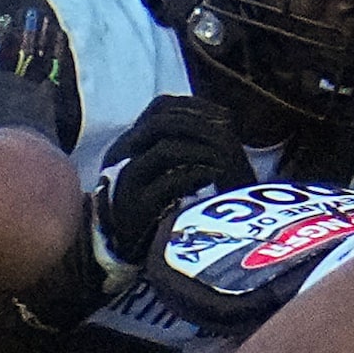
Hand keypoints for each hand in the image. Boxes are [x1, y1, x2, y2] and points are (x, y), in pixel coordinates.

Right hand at [95, 96, 254, 281]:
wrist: (126, 245)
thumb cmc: (152, 205)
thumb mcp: (162, 169)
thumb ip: (179, 147)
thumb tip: (219, 122)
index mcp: (132, 142)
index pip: (159, 107)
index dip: (195, 106)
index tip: (226, 117)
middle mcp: (124, 155)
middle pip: (161, 123)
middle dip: (200, 127)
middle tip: (229, 138)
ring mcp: (129, 180)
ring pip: (165, 151)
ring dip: (201, 152)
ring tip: (225, 160)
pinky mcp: (139, 206)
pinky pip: (168, 183)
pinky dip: (196, 177)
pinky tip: (214, 179)